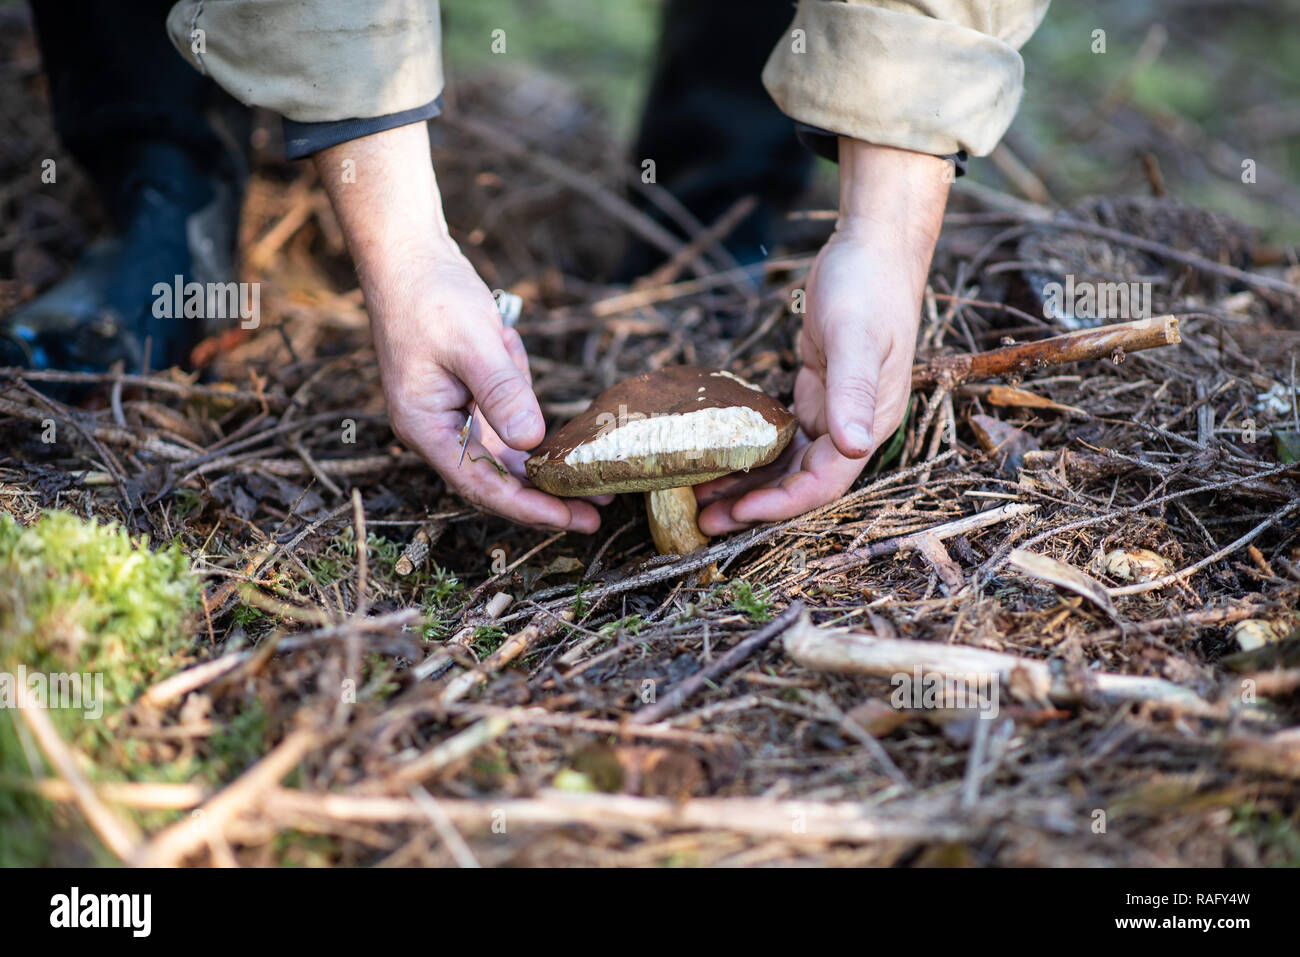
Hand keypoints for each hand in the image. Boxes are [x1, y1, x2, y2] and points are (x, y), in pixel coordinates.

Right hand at [315, 122, 602, 531]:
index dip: (527, 507)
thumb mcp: (473, 342)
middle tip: (597, 516)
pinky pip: (507, 435)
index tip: (570, 521)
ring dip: (546, 479)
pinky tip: (572, 454)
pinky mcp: (471, 401)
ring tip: (596, 494)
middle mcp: (437, 432)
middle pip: (495, 483)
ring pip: (505, 463)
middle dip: (544, 501)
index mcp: (425, 427)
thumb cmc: (431, 296)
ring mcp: (454, 418)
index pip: (481, 485)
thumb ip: (502, 392)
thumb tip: (531, 440)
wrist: (410, 258)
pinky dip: (538, 447)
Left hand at [697, 140, 949, 534]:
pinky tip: (716, 458)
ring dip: (746, 482)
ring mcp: (831, 410)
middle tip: (702, 520)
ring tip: (698, 497)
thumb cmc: (870, 286)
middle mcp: (851, 425)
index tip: (740, 512)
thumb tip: (854, 446)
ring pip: (785, 463)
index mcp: (869, 422)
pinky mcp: (812, 392)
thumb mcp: (858, 335)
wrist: (872, 247)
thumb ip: (854, 390)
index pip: (824, 482)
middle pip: (800, 482)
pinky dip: (750, 451)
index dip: (782, 503)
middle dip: (754, 503)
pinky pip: (778, 435)